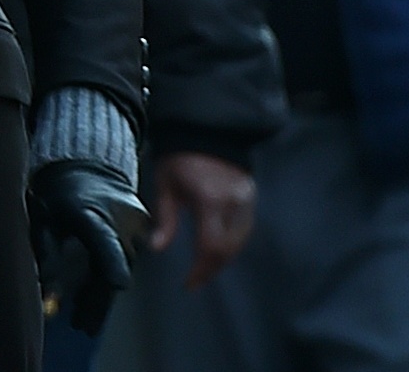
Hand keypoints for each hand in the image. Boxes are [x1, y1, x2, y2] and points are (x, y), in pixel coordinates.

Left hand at [29, 162, 149, 335]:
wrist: (89, 163)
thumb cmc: (60, 190)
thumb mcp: (45, 218)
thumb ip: (45, 252)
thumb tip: (44, 291)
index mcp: (94, 214)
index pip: (106, 242)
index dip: (112, 263)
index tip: (118, 283)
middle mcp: (120, 219)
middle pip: (114, 265)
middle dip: (98, 300)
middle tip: (81, 326)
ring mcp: (133, 221)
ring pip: (122, 264)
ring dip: (103, 291)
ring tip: (82, 318)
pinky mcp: (139, 224)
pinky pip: (126, 254)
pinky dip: (110, 274)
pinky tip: (92, 294)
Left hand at [148, 152, 256, 288]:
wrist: (205, 124)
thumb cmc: (180, 155)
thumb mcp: (166, 184)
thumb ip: (164, 219)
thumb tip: (157, 248)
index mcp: (210, 201)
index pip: (211, 247)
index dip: (201, 270)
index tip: (188, 283)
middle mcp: (233, 202)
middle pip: (229, 248)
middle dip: (212, 268)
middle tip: (197, 279)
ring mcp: (246, 197)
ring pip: (241, 239)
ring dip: (225, 257)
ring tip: (207, 266)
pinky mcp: (251, 192)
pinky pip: (245, 226)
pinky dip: (234, 241)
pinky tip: (221, 246)